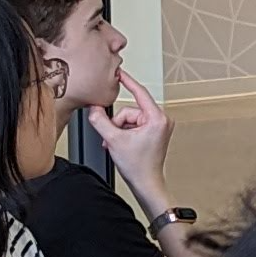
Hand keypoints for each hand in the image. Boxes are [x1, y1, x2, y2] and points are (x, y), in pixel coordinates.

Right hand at [89, 67, 173, 194]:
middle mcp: (161, 120)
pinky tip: (123, 145)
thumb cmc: (138, 166)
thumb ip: (100, 121)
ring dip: (120, 130)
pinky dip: (125, 134)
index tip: (119, 72)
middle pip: (130, 110)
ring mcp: (159, 127)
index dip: (127, 81)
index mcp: (157, 118)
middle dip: (118, 124)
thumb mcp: (113, 140)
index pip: (139, 92)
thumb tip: (94, 109)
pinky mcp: (155, 133)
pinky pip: (134, 126)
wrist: (146, 183)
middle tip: (114, 138)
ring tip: (119, 144)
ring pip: (130, 119)